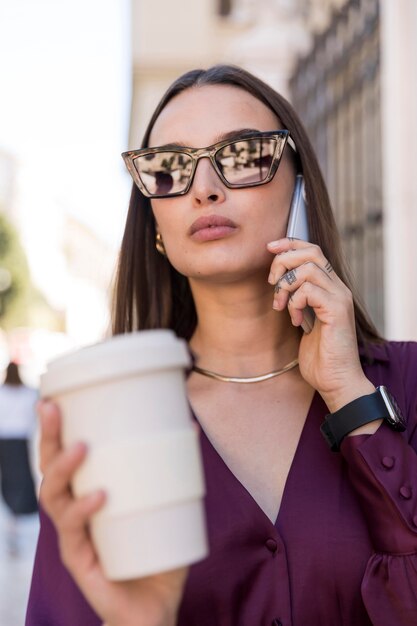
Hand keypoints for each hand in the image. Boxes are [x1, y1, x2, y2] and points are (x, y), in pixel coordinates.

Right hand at [39, 400, 186, 625]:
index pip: (62, 456)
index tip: (54, 395)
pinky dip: (84, 511)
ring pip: (52, 497)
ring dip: (63, 469)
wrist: (156, 608)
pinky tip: (100, 496)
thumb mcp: (166, 504)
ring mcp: (74, 536)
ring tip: (82, 448)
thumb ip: (176, 469)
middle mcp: (74, 511)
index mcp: (86, 493)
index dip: (55, 428)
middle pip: (49, 469)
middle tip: (51, 408)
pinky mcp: (80, 561)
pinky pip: (74, 534)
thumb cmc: (157, 552)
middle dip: (48, 436)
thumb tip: (189, 427)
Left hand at [267, 238, 374, 411]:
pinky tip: (295, 320)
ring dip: (285, 286)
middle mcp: (338, 288)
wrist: (336, 380)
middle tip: (272, 282)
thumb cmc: (320, 355)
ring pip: (307, 268)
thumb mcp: (302, 320)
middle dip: (283, 261)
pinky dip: (295, 302)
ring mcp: (340, 298)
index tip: (269, 248)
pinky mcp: (337, 311)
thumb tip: (277, 282)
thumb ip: (296, 299)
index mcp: (330, 288)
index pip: (313, 250)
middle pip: (311, 251)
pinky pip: (309, 290)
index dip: (290, 244)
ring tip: (281, 306)